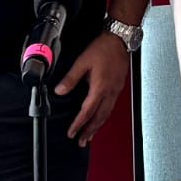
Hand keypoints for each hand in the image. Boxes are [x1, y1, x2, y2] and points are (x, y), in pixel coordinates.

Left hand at [55, 32, 128, 146]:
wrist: (119, 39)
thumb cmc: (104, 48)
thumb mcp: (82, 62)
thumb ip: (71, 78)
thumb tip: (60, 90)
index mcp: (100, 87)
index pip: (87, 112)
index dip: (78, 124)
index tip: (72, 132)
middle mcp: (110, 91)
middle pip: (100, 118)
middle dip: (90, 131)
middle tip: (83, 141)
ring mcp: (116, 90)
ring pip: (107, 114)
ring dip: (98, 126)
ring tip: (91, 134)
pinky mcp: (119, 86)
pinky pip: (112, 106)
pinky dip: (105, 115)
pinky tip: (101, 116)